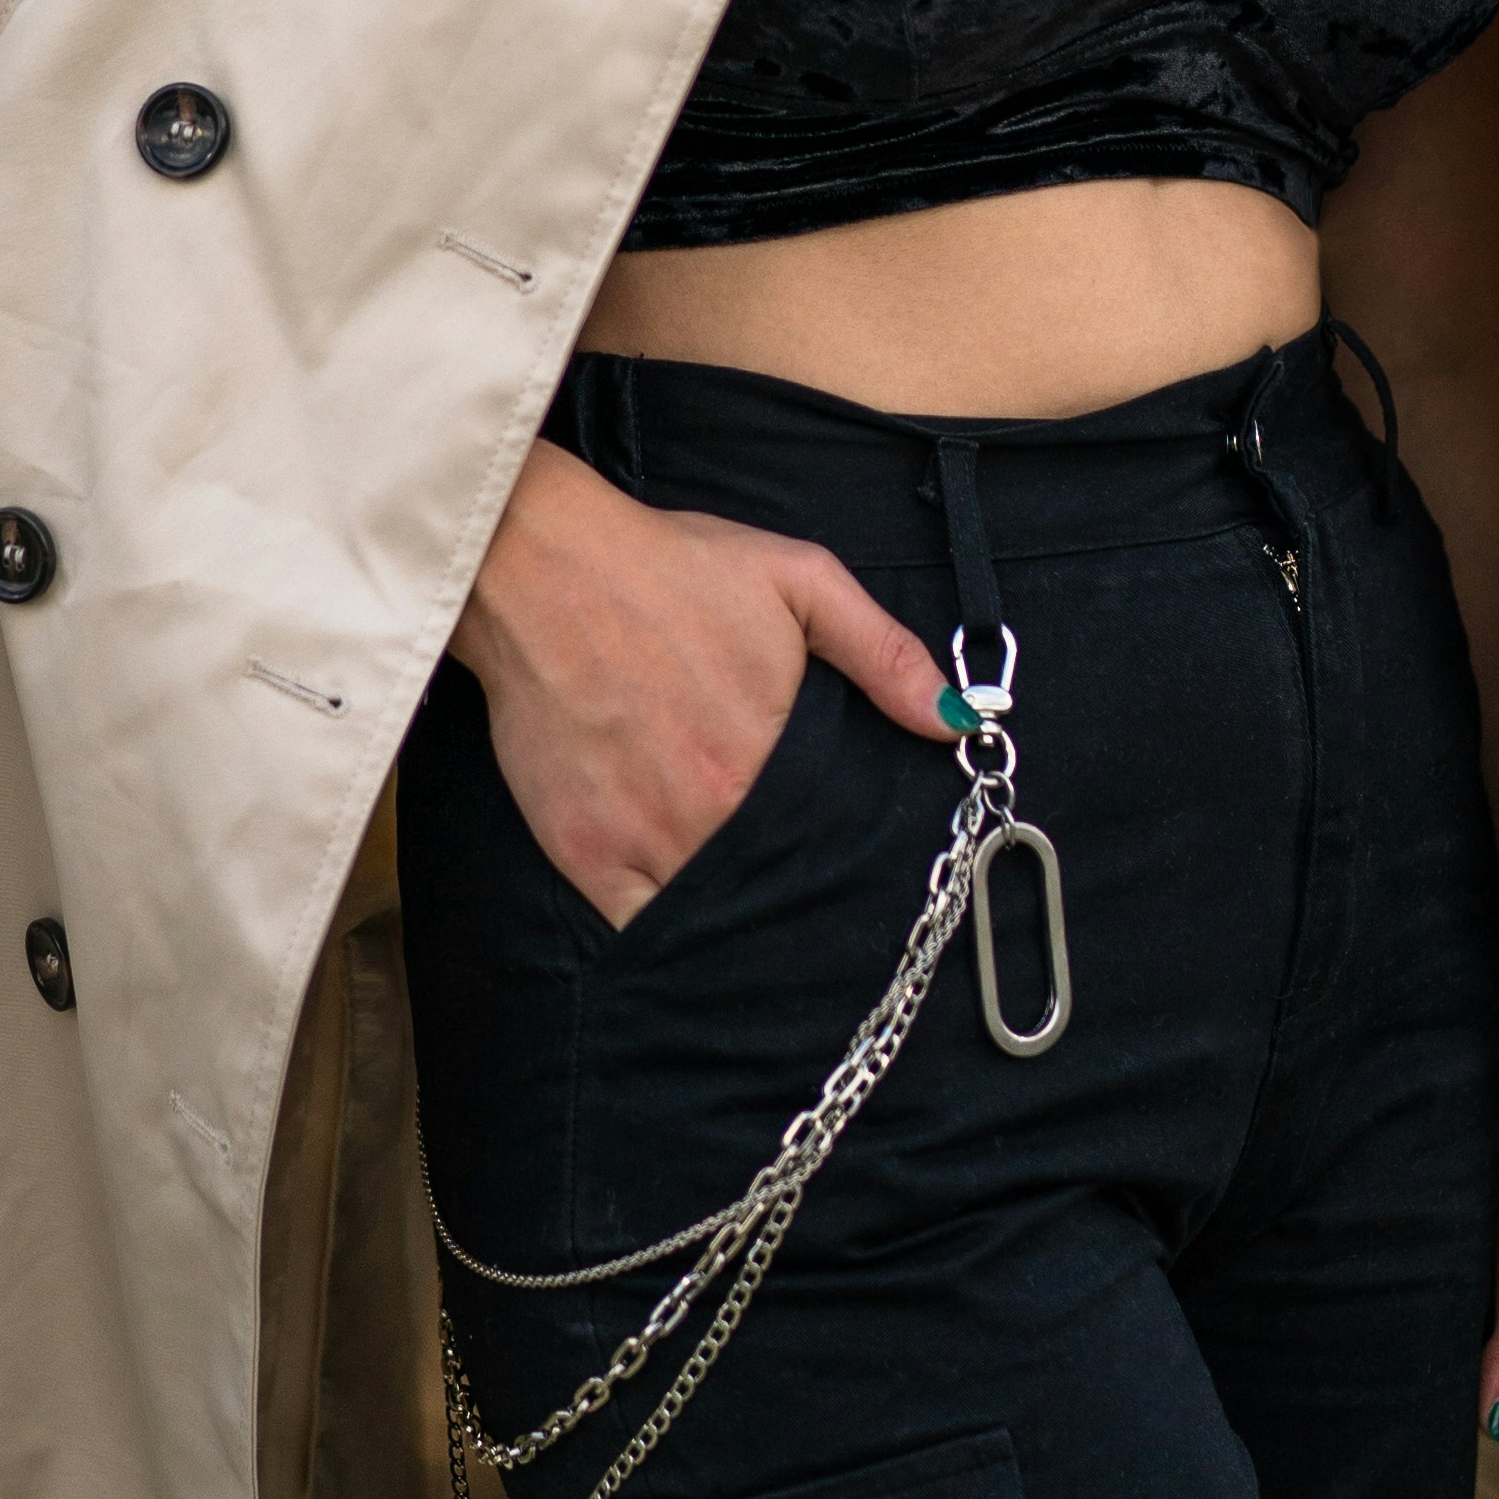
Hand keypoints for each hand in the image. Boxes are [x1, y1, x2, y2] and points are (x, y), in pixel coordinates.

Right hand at [455, 437, 950, 928]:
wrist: (539, 567)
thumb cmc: (668, 568)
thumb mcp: (800, 580)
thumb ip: (884, 652)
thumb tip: (959, 720)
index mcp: (771, 753)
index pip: (834, 837)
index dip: (848, 851)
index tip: (853, 853)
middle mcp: (711, 810)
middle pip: (778, 881)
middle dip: (798, 885)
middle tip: (806, 879)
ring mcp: (643, 839)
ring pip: (716, 911)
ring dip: (741, 911)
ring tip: (757, 901)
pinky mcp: (584, 854)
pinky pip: (641, 927)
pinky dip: (670, 931)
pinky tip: (691, 919)